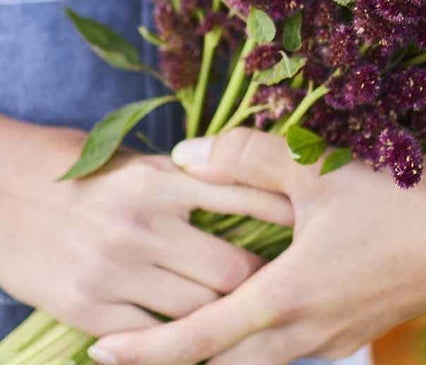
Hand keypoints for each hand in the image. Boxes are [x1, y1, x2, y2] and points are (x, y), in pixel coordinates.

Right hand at [0, 116, 292, 336]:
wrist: (2, 195)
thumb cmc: (83, 173)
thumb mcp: (145, 163)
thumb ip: (198, 180)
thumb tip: (262, 188)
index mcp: (166, 179)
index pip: (247, 198)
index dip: (286, 220)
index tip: (313, 230)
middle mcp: (145, 224)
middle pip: (232, 269)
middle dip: (265, 282)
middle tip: (288, 286)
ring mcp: (116, 271)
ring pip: (198, 311)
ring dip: (228, 316)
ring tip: (253, 315)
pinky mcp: (89, 309)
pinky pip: (151, 338)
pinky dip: (179, 342)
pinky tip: (200, 339)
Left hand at [88, 119, 425, 364]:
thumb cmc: (406, 188)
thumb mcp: (322, 167)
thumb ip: (249, 156)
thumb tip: (186, 154)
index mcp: (288, 297)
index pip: (196, 340)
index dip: (144, 352)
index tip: (97, 357)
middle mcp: (311, 329)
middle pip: (230, 363)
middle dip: (186, 358)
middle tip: (147, 344)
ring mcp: (346, 329)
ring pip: (271, 357)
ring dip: (236, 347)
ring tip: (211, 326)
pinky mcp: (374, 319)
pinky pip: (309, 341)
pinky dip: (280, 332)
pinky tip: (287, 301)